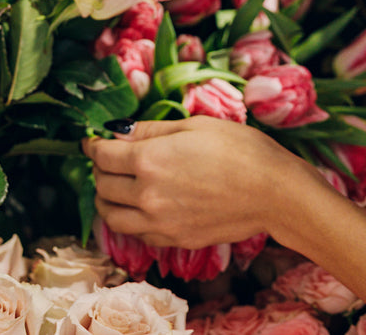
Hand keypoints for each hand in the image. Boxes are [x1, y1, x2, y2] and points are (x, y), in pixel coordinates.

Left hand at [83, 117, 321, 248]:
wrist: (273, 192)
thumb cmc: (241, 150)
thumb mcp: (195, 126)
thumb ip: (152, 130)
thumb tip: (120, 131)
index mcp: (150, 160)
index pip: (103, 155)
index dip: (93, 145)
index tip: (92, 140)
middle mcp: (147, 195)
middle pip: (102, 186)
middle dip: (99, 170)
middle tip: (108, 160)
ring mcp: (160, 223)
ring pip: (111, 217)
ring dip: (107, 199)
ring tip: (116, 187)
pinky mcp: (174, 240)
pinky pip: (137, 234)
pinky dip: (130, 220)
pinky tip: (142, 206)